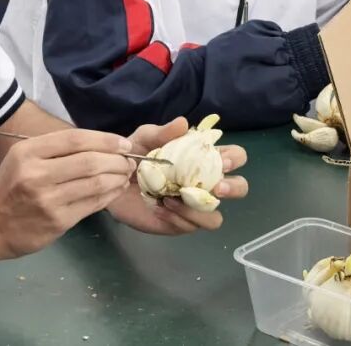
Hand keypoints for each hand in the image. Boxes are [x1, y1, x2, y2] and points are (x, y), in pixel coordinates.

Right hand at [0, 128, 134, 258]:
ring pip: (95, 184)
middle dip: (117, 160)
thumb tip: (99, 145)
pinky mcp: (57, 221)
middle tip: (129, 161)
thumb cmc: (9, 188)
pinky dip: (109, 195)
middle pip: (89, 161)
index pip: (75, 139)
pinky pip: (92, 204)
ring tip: (125, 175)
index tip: (123, 143)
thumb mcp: (22, 159)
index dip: (105, 140)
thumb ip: (54, 151)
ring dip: (117, 178)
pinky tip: (115, 190)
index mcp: (28, 152)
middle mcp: (37, 174)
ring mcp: (48, 199)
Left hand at [107, 118, 247, 234]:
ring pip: (216, 217)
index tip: (222, 160)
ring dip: (199, 210)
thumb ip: (162, 132)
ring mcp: (194, 206)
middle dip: (233, 188)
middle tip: (215, 187)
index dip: (234, 158)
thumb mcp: (144, 138)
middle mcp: (204, 183)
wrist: (111, 179)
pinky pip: (191, 227)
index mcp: (202, 159)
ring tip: (174, 199)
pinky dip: (178, 218)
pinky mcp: (179, 223)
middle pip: (239, 188)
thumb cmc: (133, 155)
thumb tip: (183, 123)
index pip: (233, 156)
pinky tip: (160, 207)